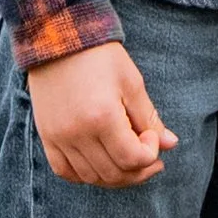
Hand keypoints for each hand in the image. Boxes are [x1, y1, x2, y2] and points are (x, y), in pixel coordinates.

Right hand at [28, 40, 176, 186]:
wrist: (59, 39)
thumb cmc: (100, 56)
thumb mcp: (131, 82)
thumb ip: (149, 117)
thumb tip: (170, 144)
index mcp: (102, 117)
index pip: (132, 159)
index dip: (150, 153)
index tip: (151, 135)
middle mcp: (77, 133)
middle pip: (113, 174)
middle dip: (138, 170)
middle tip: (149, 155)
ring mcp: (59, 137)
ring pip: (91, 177)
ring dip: (115, 175)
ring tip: (127, 159)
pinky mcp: (46, 137)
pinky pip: (65, 172)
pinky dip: (85, 175)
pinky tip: (100, 162)